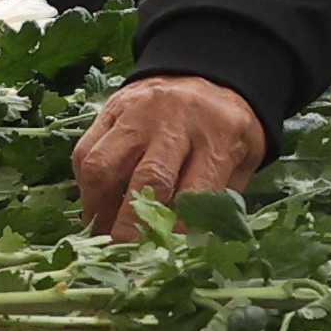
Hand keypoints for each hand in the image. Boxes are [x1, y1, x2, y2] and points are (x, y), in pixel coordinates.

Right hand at [72, 74, 269, 238]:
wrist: (209, 72)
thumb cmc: (227, 127)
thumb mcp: (244, 158)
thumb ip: (221, 198)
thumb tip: (190, 246)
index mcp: (218, 137)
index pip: (194, 193)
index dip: (175, 233)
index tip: (162, 259)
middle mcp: (176, 122)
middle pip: (147, 180)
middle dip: (131, 227)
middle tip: (123, 256)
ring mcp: (139, 112)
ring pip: (103, 163)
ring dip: (97, 206)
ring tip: (101, 231)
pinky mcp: (112, 108)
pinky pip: (87, 148)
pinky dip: (85, 183)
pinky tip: (95, 203)